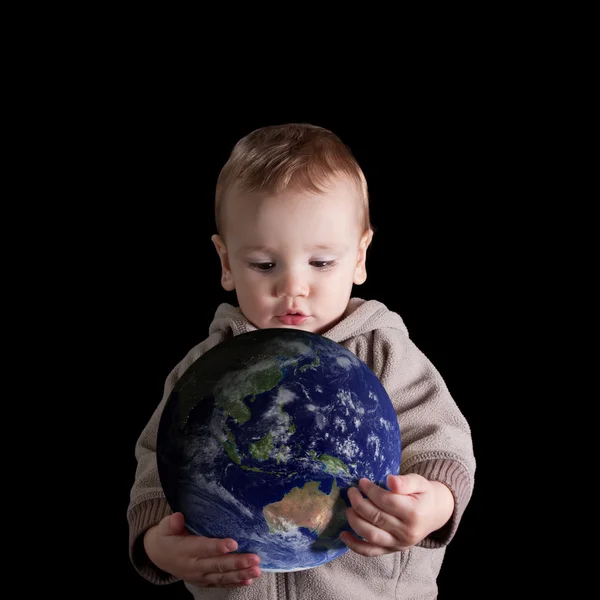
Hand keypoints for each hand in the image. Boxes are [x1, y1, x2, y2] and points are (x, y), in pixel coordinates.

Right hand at [144, 512, 260, 587]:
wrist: (159, 557)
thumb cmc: (166, 538)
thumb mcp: (164, 528)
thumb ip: (171, 523)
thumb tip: (178, 517)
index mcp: (185, 550)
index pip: (204, 548)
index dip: (218, 546)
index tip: (233, 543)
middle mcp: (194, 566)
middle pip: (218, 565)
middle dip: (237, 563)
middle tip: (254, 559)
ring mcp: (200, 576)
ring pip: (222, 577)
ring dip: (240, 574)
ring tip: (256, 570)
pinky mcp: (204, 581)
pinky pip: (221, 583)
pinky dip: (235, 583)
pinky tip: (248, 580)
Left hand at [340, 474, 454, 555]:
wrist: (435, 514)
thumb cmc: (424, 494)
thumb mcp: (419, 482)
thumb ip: (405, 481)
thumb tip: (390, 480)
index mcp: (414, 513)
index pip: (387, 501)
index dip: (371, 491)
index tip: (361, 482)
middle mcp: (407, 532)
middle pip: (376, 518)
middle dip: (359, 503)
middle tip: (351, 492)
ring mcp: (399, 543)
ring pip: (371, 535)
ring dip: (355, 521)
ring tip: (348, 508)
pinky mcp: (392, 550)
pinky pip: (371, 552)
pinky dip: (355, 545)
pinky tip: (343, 535)